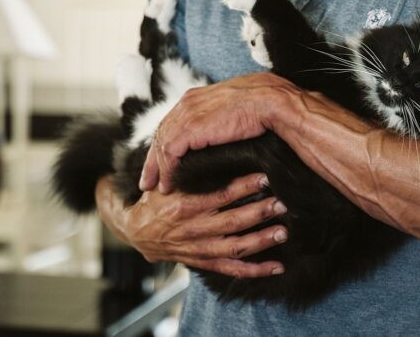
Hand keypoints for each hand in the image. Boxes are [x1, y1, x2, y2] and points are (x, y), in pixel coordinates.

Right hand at [96, 172, 288, 277]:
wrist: (137, 233)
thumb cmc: (156, 200)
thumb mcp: (166, 182)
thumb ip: (185, 169)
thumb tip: (207, 147)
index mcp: (184, 205)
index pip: (218, 195)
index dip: (243, 187)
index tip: (264, 177)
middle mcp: (193, 228)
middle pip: (231, 222)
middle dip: (259, 213)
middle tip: (281, 204)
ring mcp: (199, 248)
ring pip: (235, 247)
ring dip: (261, 241)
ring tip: (283, 232)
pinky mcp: (203, 262)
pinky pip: (231, 270)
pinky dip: (255, 270)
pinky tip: (276, 266)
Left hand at [139, 72, 300, 193]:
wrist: (269, 102)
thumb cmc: (261, 105)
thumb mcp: (234, 109)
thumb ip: (220, 118)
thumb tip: (222, 133)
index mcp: (196, 97)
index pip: (172, 122)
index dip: (165, 143)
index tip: (161, 161)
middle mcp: (187, 103)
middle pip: (161, 133)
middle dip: (153, 159)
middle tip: (148, 180)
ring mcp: (186, 114)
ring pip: (161, 145)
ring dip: (157, 169)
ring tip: (158, 188)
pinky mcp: (190, 128)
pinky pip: (169, 153)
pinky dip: (167, 171)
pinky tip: (168, 185)